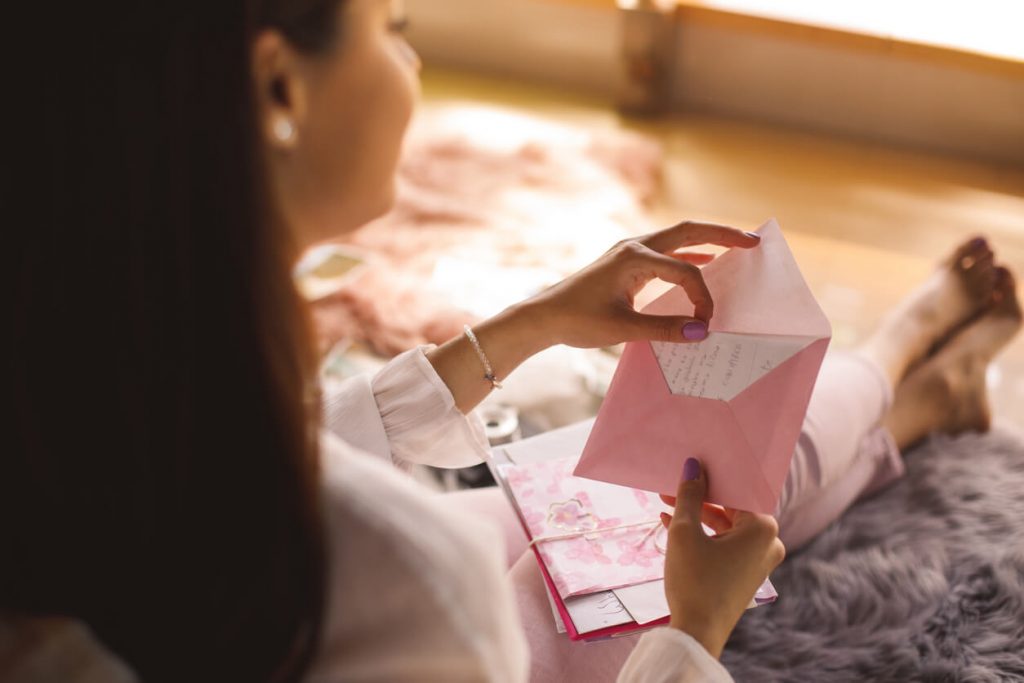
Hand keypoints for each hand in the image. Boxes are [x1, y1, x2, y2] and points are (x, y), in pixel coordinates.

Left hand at [524, 220, 759, 348]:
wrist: (544, 316)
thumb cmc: (577, 320)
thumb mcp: (622, 329)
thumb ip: (664, 330)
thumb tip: (702, 332)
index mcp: (634, 258)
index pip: (685, 271)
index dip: (702, 297)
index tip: (706, 323)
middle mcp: (635, 247)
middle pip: (689, 231)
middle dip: (723, 235)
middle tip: (754, 241)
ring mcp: (631, 252)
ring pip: (679, 238)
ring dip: (709, 240)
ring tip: (740, 244)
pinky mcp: (628, 262)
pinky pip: (667, 252)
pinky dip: (690, 254)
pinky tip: (706, 260)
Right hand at [659, 458, 784, 658]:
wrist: (697, 632)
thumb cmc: (694, 580)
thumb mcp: (685, 532)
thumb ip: (690, 496)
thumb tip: (693, 467)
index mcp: (763, 527)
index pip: (737, 489)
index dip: (711, 476)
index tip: (690, 466)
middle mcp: (769, 542)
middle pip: (732, 507)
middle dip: (700, 496)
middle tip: (673, 484)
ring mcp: (759, 560)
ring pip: (726, 526)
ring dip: (697, 515)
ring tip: (667, 504)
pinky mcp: (746, 573)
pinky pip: (726, 543)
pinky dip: (703, 535)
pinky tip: (673, 525)